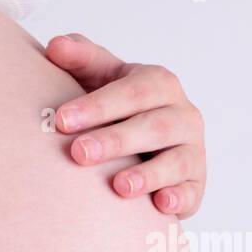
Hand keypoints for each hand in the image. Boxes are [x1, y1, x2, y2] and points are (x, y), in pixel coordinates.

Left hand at [46, 34, 206, 218]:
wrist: (147, 145)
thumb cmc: (119, 108)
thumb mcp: (101, 77)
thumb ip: (81, 58)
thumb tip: (56, 47)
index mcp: (160, 84)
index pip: (132, 92)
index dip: (97, 105)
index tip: (61, 120)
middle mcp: (183, 115)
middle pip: (154, 126)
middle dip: (116, 140)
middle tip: (79, 153)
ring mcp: (193, 151)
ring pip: (176, 161)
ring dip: (148, 175)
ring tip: (119, 186)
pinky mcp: (195, 184)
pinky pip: (191, 192)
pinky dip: (179, 198)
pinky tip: (160, 205)